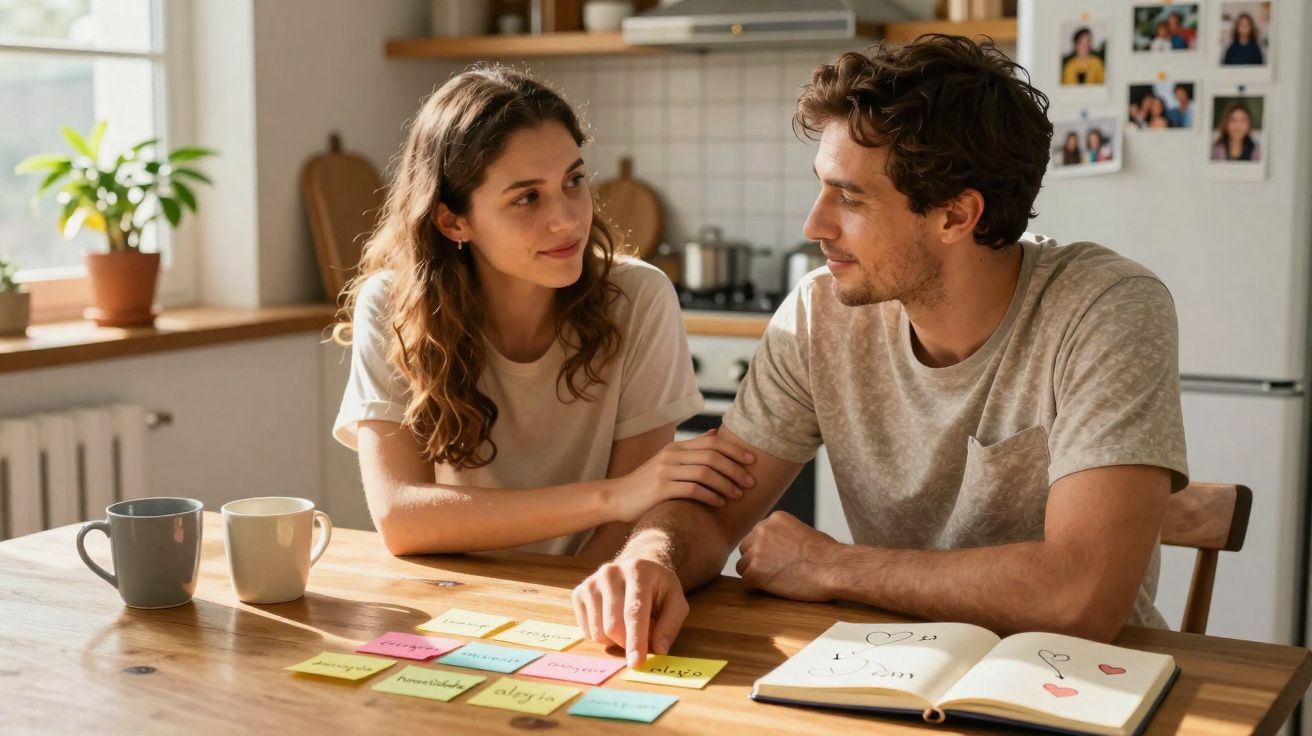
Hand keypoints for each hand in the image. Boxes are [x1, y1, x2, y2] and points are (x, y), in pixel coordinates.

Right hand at [571, 556, 688, 666]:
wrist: (636, 567)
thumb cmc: (658, 588)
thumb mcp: (676, 602)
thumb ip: (670, 625)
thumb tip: (659, 650)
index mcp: (638, 571)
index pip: (634, 612)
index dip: (635, 640)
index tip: (636, 663)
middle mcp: (610, 573)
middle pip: (613, 626)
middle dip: (628, 643)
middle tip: (643, 640)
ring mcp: (591, 582)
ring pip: (598, 632)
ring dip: (616, 641)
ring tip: (629, 626)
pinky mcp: (578, 593)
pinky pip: (587, 631)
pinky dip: (603, 636)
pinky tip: (613, 621)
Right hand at [606, 430, 755, 522]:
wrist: (617, 497)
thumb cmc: (647, 483)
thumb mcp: (668, 461)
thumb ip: (691, 449)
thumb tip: (715, 434)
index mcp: (676, 448)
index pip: (712, 442)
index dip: (735, 450)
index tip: (752, 460)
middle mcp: (672, 456)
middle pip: (712, 456)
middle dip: (735, 469)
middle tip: (750, 482)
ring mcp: (665, 472)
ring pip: (705, 473)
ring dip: (726, 484)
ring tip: (738, 495)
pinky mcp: (660, 489)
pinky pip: (692, 490)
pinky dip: (710, 496)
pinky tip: (719, 504)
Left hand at [736, 511, 840, 601]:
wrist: (834, 569)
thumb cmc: (828, 554)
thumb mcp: (803, 531)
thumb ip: (783, 535)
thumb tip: (774, 547)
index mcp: (774, 519)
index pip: (756, 535)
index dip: (764, 550)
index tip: (775, 560)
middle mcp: (762, 531)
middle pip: (746, 549)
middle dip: (756, 561)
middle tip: (773, 572)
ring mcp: (757, 552)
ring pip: (742, 566)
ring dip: (755, 574)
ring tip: (774, 582)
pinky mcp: (755, 572)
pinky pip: (745, 582)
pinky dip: (756, 588)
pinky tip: (770, 590)